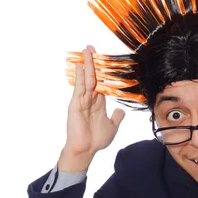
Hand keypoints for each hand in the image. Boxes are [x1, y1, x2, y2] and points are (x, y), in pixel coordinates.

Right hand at [59, 45, 124, 171]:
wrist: (86, 150)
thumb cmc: (96, 140)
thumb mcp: (112, 126)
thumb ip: (117, 117)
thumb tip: (121, 111)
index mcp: (98, 102)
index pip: (100, 82)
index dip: (102, 71)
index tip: (102, 59)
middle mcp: (89, 99)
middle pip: (92, 77)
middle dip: (92, 62)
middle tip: (91, 47)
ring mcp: (82, 100)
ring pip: (86, 79)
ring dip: (86, 64)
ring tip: (86, 51)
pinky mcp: (76, 104)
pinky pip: (79, 88)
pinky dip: (80, 77)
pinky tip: (80, 66)